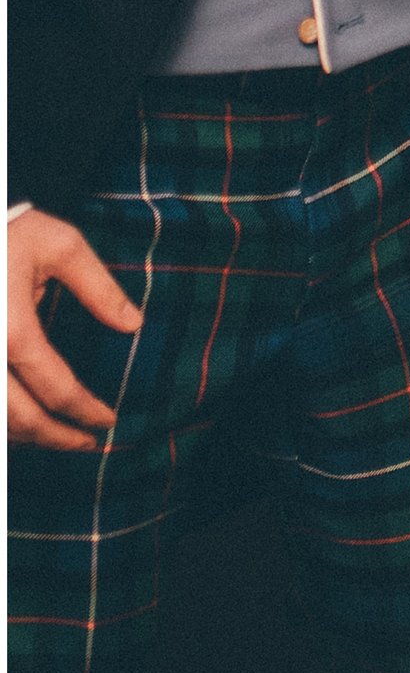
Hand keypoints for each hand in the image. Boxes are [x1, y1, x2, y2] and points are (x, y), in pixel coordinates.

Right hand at [9, 211, 138, 451]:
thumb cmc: (11, 229)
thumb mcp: (61, 245)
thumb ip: (99, 288)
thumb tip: (133, 325)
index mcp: (11, 329)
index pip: (55, 389)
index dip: (84, 412)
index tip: (107, 421)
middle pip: (19, 419)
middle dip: (55, 438)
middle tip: (86, 443)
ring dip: (24, 436)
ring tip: (57, 437)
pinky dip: (2, 422)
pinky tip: (20, 421)